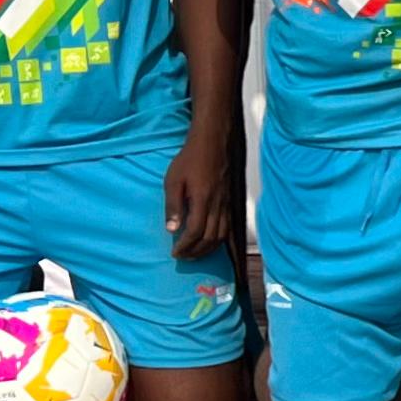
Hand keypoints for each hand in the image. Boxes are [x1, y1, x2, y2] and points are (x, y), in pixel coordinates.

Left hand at [162, 117, 231, 258]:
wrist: (212, 144)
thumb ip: (173, 206)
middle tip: (183, 256)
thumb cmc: (190, 160)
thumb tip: (171, 229)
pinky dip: (219, 239)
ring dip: (208, 248)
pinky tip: (211, 241)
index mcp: (202, 200)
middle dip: (196, 251)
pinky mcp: (229, 202)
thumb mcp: (173, 181)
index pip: (195, 231)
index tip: (174, 252)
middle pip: (210, 238)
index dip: (185, 246)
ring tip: (195, 253)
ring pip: (221, 235)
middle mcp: (217, 205)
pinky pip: (228, 226)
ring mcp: (225, 204)